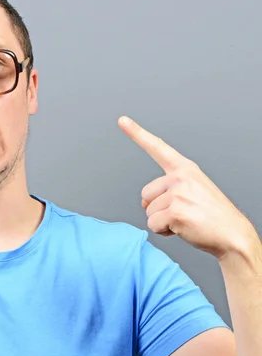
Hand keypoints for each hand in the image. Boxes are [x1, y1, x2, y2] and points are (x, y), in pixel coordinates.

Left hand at [118, 116, 253, 259]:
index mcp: (185, 169)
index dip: (137, 134)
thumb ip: (168, 189)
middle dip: (158, 209)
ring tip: (186, 220)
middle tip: (183, 212)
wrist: (233, 235)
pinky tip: (183, 229)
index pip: (157, 147)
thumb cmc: (212, 215)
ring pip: (149, 212)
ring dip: (163, 222)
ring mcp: (178, 193)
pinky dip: (164, 232)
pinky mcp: (175, 212)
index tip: (122, 120)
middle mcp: (181, 177)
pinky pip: (153, 225)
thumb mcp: (193, 191)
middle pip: (145, 195)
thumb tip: (145, 203)